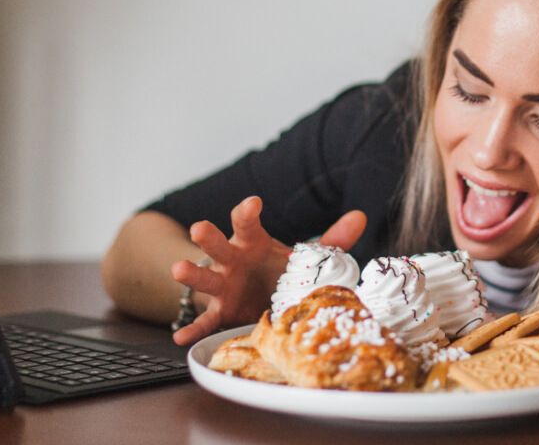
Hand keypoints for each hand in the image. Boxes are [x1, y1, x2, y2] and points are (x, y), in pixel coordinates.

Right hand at [170, 196, 366, 344]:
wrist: (253, 293)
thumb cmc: (276, 269)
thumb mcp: (304, 256)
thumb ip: (332, 240)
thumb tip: (361, 216)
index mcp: (253, 243)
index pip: (248, 223)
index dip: (248, 212)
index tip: (253, 203)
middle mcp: (232, 260)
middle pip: (218, 245)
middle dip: (208, 236)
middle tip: (199, 227)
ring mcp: (222, 286)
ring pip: (204, 277)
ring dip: (191, 274)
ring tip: (177, 270)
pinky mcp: (219, 311)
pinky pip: (205, 321)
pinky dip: (193, 329)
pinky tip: (180, 337)